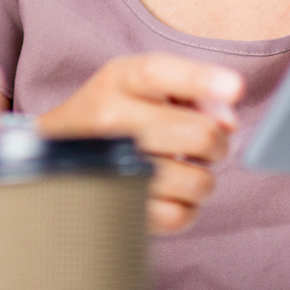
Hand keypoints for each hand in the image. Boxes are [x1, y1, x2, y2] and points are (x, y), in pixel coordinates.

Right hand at [39, 53, 242, 233]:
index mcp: (118, 80)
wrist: (54, 152)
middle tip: (203, 144)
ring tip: (183, 168)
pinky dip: (187, 207)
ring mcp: (112, 168)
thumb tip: (229, 121)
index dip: (200, 80)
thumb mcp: (143, 83)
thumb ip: (193, 90)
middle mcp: (110, 120)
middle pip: (200, 134)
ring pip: (199, 181)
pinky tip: (171, 193)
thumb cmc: (115, 111)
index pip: (158, 74)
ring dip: (204, 178)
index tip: (235, 87)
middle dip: (217, 142)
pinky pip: (182, 216)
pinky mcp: (119, 209)